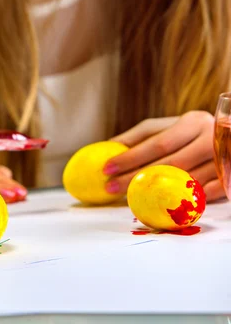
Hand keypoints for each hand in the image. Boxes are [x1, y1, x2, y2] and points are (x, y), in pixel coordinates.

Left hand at [104, 111, 222, 201]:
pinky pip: (204, 195)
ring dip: (155, 192)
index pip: (158, 144)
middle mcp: (211, 140)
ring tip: (128, 196)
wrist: (230, 139)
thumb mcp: (167, 127)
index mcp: (193, 122)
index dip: (131, 157)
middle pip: (169, 165)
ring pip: (185, 182)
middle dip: (136, 177)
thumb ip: (139, 136)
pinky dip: (181, 200)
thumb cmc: (190, 133)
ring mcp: (224, 161)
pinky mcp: (230, 179)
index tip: (107, 167)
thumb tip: (108, 145)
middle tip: (111, 186)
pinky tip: (160, 204)